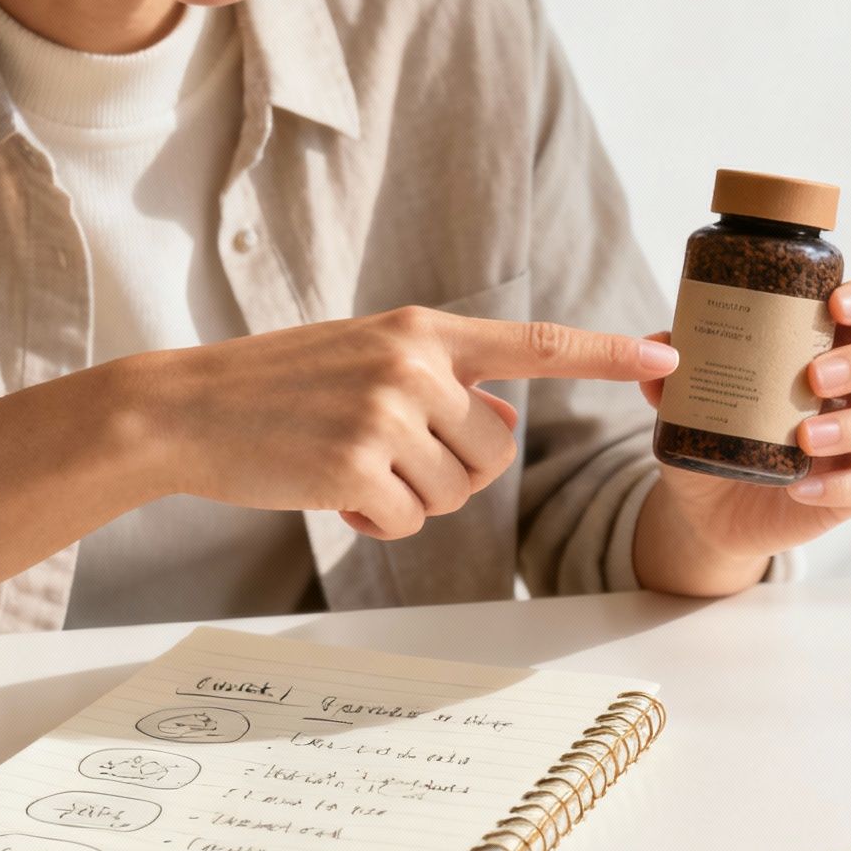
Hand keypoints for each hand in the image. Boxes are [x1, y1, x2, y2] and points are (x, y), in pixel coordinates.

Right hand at [128, 307, 677, 539]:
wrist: (183, 409)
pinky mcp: (358, 466)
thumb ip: (440, 380)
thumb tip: (505, 418)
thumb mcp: (366, 359)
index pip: (533, 343)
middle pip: (496, 450)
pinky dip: (375, 522)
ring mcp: (386, 414)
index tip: (668, 358)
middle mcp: (414, 364)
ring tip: (347, 465)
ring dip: (409, 498)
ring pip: (455, 492)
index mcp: (421, 329)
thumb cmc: (277, 387)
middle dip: (455, 471)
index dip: (606, 353)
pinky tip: (328, 490)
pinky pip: (409, 521)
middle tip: (389, 458)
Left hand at [634, 277, 850, 594]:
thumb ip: (674, 372)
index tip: (835, 303)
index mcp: (830, 344)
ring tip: (805, 435)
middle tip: (813, 376)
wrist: (707, 507)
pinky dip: (838, 485)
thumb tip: (664, 342)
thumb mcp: (688, 400)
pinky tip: (800, 486)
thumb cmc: (715, 433)